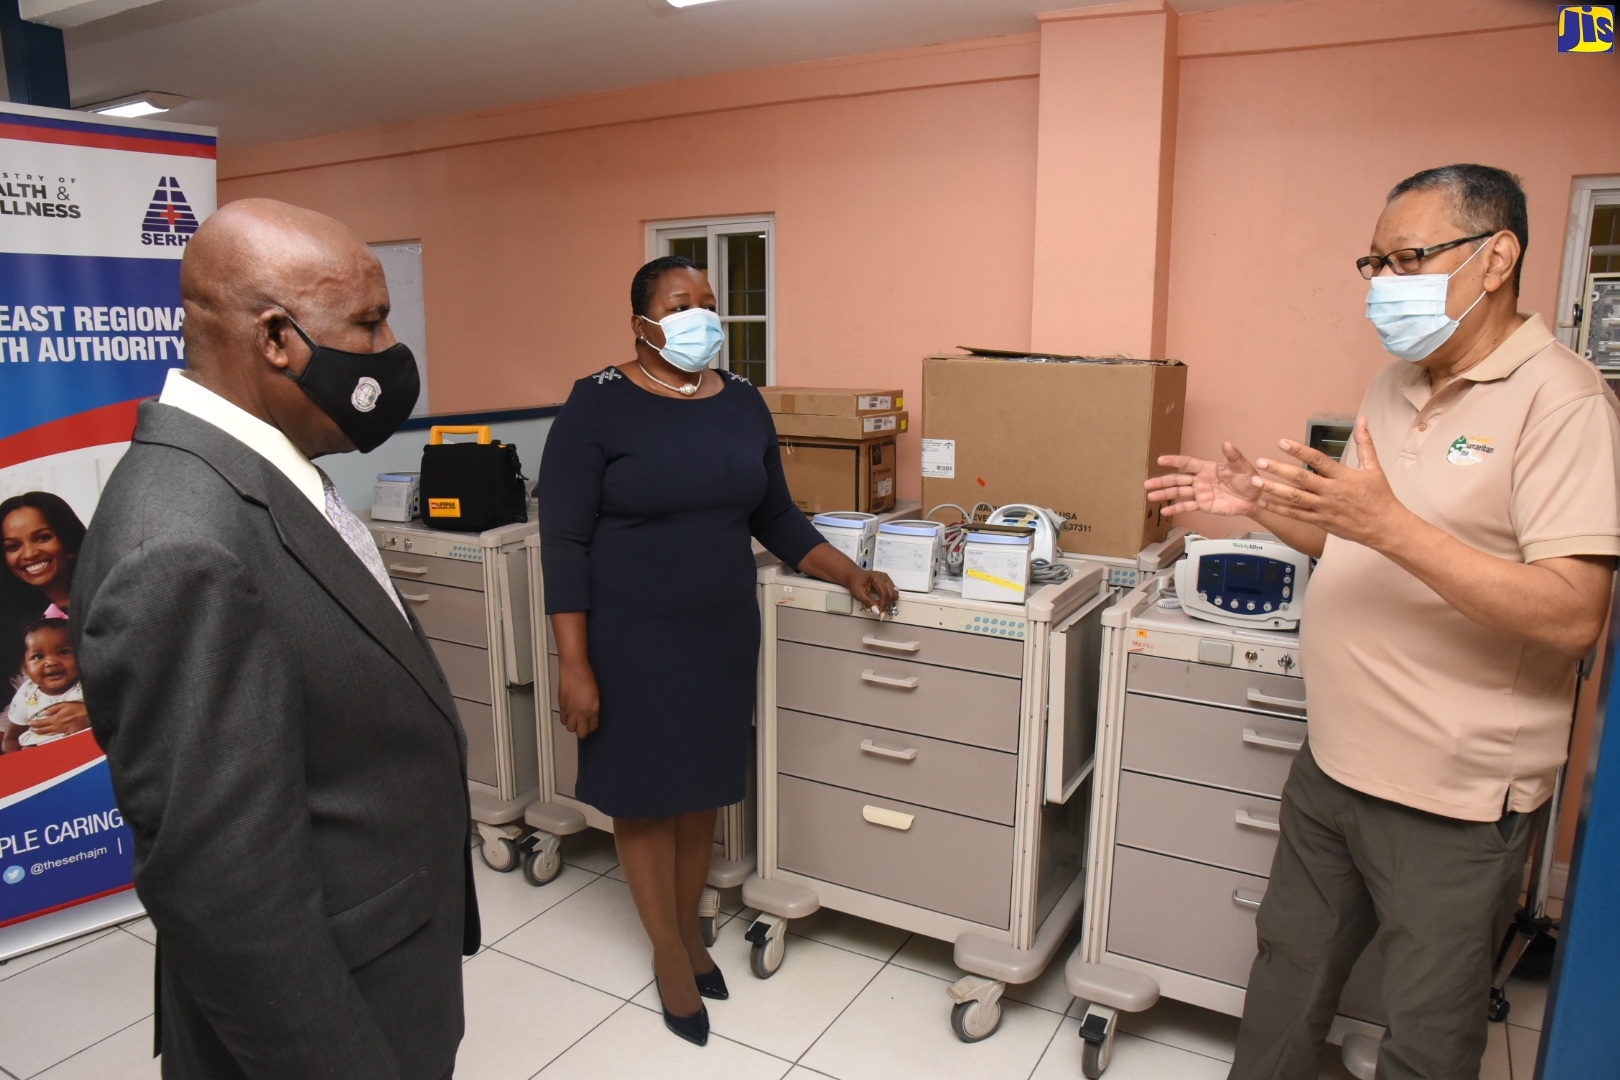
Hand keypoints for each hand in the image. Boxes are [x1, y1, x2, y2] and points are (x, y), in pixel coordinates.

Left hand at [29, 701, 90, 737]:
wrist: (89, 714)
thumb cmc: (77, 708)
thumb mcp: (64, 704)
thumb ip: (53, 709)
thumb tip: (43, 713)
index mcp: (55, 719)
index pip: (41, 722)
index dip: (34, 723)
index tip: (29, 723)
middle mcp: (57, 726)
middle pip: (44, 729)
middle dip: (36, 729)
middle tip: (31, 729)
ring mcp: (63, 731)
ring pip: (49, 733)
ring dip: (42, 733)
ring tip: (37, 732)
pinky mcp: (68, 733)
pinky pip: (58, 736)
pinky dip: (53, 737)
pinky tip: (50, 736)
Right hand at [556, 660, 599, 737]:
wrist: (574, 669)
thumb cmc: (586, 676)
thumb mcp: (596, 694)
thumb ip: (593, 707)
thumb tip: (591, 715)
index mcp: (593, 709)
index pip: (592, 727)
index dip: (592, 727)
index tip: (591, 725)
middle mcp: (581, 712)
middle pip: (581, 733)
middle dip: (582, 731)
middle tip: (583, 726)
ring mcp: (570, 710)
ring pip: (570, 728)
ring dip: (573, 726)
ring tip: (575, 721)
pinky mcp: (562, 706)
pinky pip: (562, 719)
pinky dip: (565, 719)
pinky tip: (568, 714)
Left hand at [796, 542, 898, 613]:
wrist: (846, 572)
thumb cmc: (851, 580)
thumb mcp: (857, 592)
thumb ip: (868, 602)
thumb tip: (875, 611)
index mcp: (878, 578)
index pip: (887, 595)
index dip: (884, 606)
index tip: (880, 614)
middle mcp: (883, 577)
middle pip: (892, 594)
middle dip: (887, 604)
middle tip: (879, 612)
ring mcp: (884, 577)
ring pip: (893, 592)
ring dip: (888, 601)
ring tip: (880, 607)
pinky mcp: (883, 579)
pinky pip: (891, 590)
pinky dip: (888, 597)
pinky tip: (881, 602)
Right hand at [1145, 443, 1263, 516]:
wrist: (1254, 499)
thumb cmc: (1249, 480)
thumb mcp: (1243, 467)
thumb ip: (1234, 456)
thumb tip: (1227, 444)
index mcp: (1207, 468)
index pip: (1187, 463)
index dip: (1174, 461)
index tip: (1161, 460)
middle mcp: (1200, 479)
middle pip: (1178, 479)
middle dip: (1162, 481)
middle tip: (1148, 483)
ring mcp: (1200, 493)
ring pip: (1179, 493)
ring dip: (1165, 495)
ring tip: (1151, 496)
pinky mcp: (1203, 505)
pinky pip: (1187, 507)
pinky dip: (1176, 509)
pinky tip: (1164, 511)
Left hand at [1249, 418, 1408, 547]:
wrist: (1385, 526)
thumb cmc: (1379, 496)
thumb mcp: (1373, 467)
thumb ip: (1364, 443)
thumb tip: (1363, 420)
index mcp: (1343, 476)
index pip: (1318, 460)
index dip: (1299, 450)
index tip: (1282, 443)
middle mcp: (1331, 492)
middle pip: (1301, 479)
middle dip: (1279, 470)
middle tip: (1261, 462)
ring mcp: (1324, 508)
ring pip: (1294, 498)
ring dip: (1273, 489)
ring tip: (1255, 481)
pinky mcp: (1321, 522)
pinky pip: (1296, 515)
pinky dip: (1279, 509)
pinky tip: (1264, 502)